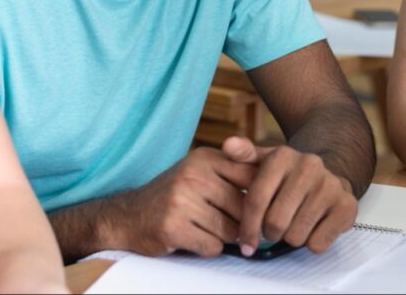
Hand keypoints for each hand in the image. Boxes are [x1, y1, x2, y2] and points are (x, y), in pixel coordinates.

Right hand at [102, 147, 257, 256]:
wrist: (128, 216)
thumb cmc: (175, 195)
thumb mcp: (201, 171)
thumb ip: (235, 169)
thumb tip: (277, 178)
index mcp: (205, 157)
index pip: (252, 177)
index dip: (259, 197)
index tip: (258, 207)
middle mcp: (193, 174)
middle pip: (244, 208)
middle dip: (240, 222)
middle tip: (225, 222)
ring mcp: (181, 200)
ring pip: (230, 230)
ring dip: (223, 237)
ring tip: (205, 228)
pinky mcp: (173, 227)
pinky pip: (212, 247)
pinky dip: (208, 248)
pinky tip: (193, 238)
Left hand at [222, 136, 356, 253]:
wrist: (330, 173)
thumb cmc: (288, 175)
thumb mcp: (264, 162)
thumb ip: (242, 156)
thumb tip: (229, 145)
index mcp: (283, 156)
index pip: (256, 200)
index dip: (248, 227)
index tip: (245, 244)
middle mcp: (309, 166)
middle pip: (275, 222)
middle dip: (270, 233)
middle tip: (273, 229)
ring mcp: (330, 185)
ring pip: (296, 236)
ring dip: (291, 238)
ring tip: (294, 224)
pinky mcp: (347, 205)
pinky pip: (318, 243)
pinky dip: (312, 242)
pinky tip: (313, 226)